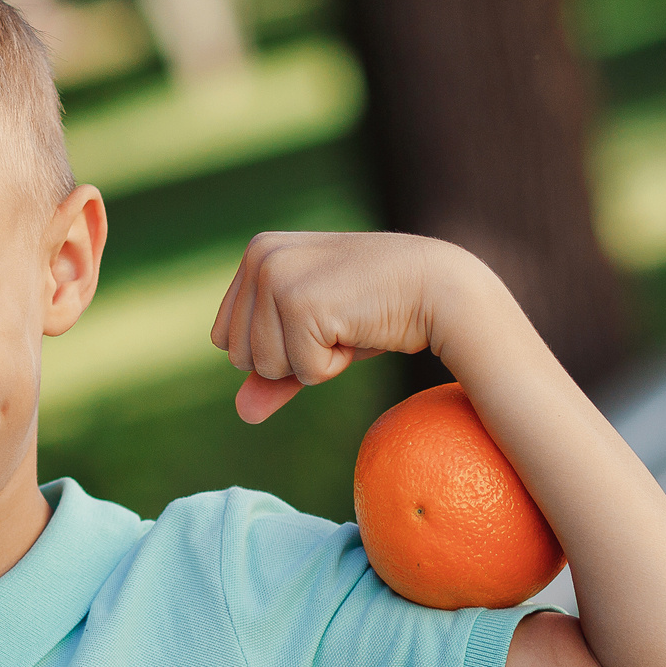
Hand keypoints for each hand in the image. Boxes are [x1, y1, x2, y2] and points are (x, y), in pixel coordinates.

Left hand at [211, 231, 483, 422]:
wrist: (439, 287)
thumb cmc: (376, 309)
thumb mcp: (314, 336)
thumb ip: (273, 372)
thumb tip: (242, 414)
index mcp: (256, 252)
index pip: (226, 338)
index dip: (275, 346)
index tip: (319, 317)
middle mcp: (260, 257)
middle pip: (239, 357)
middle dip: (291, 357)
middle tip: (336, 321)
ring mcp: (277, 277)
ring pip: (265, 368)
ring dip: (312, 362)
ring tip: (346, 324)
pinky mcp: (301, 304)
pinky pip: (301, 372)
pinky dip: (332, 365)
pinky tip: (357, 329)